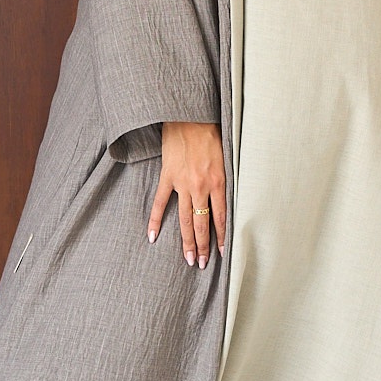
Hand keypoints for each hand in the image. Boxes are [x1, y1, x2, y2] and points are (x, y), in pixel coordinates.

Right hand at [148, 121, 225, 267]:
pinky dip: (156, 220)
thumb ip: (225, 179)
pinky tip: (152, 237)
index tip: (222, 253)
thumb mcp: (227, 157)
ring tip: (187, 258)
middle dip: (203, 246)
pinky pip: (160, 203)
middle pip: (202, 224)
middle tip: (201, 264)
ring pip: (185, 219)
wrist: (189, 116)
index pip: (221, 217)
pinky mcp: (168, 176)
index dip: (221, 237)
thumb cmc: (211, 133)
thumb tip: (227, 198)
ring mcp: (182, 183)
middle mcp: (200, 186)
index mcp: (218, 182)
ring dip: (186, 240)